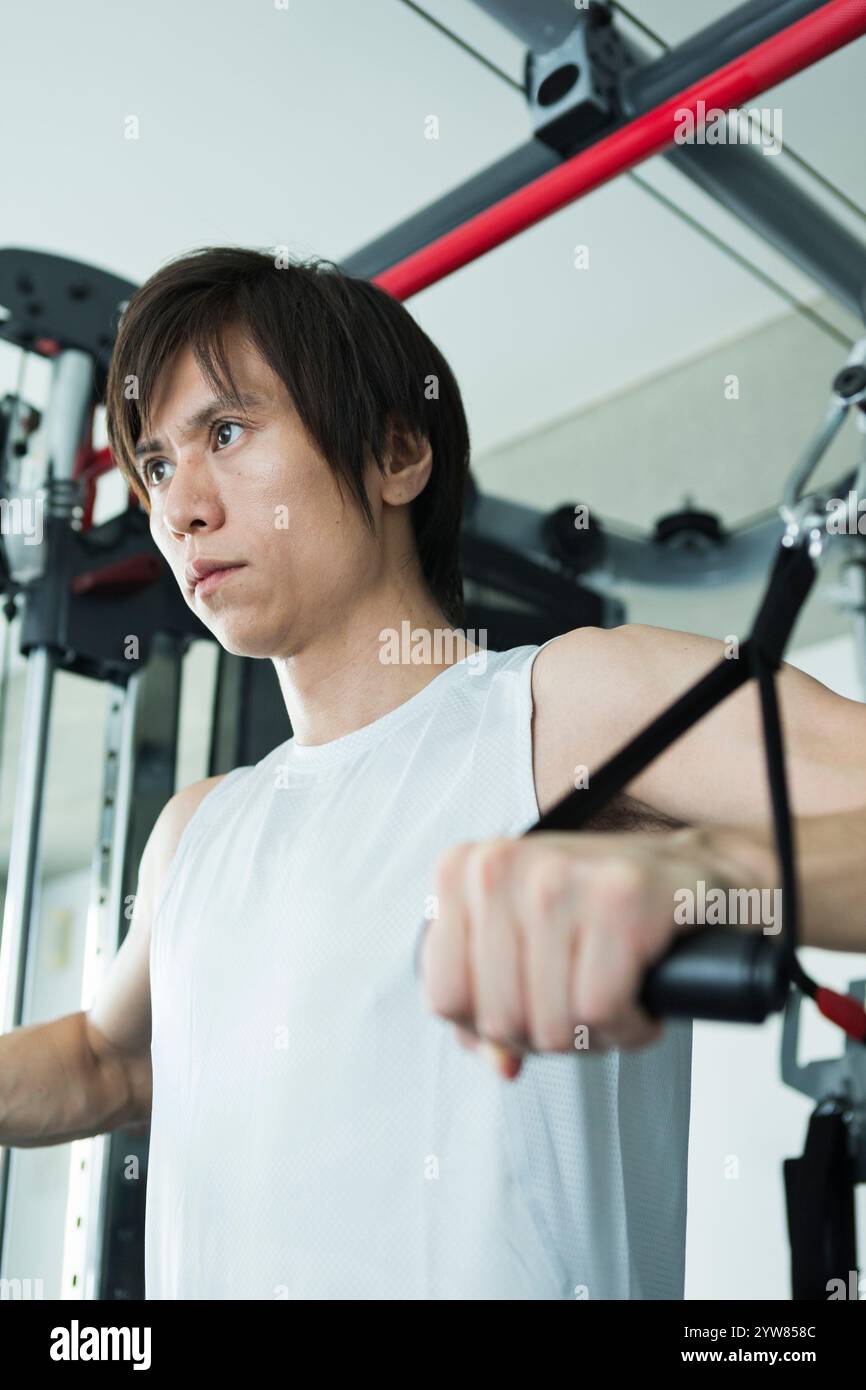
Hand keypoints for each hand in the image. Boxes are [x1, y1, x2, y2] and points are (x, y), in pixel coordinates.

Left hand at [420, 828, 712, 1077]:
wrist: (686, 873)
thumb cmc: (597, 908)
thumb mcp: (522, 942)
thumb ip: (488, 1004)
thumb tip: (498, 1062)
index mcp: (463, 872)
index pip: (445, 998)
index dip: (493, 1027)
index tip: (532, 1007)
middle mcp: (500, 866)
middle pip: (501, 1018)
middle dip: (549, 1035)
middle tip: (582, 1007)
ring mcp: (559, 876)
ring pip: (553, 1022)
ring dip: (595, 1036)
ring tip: (615, 1002)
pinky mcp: (622, 897)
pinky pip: (603, 1010)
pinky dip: (630, 1029)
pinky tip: (640, 1004)